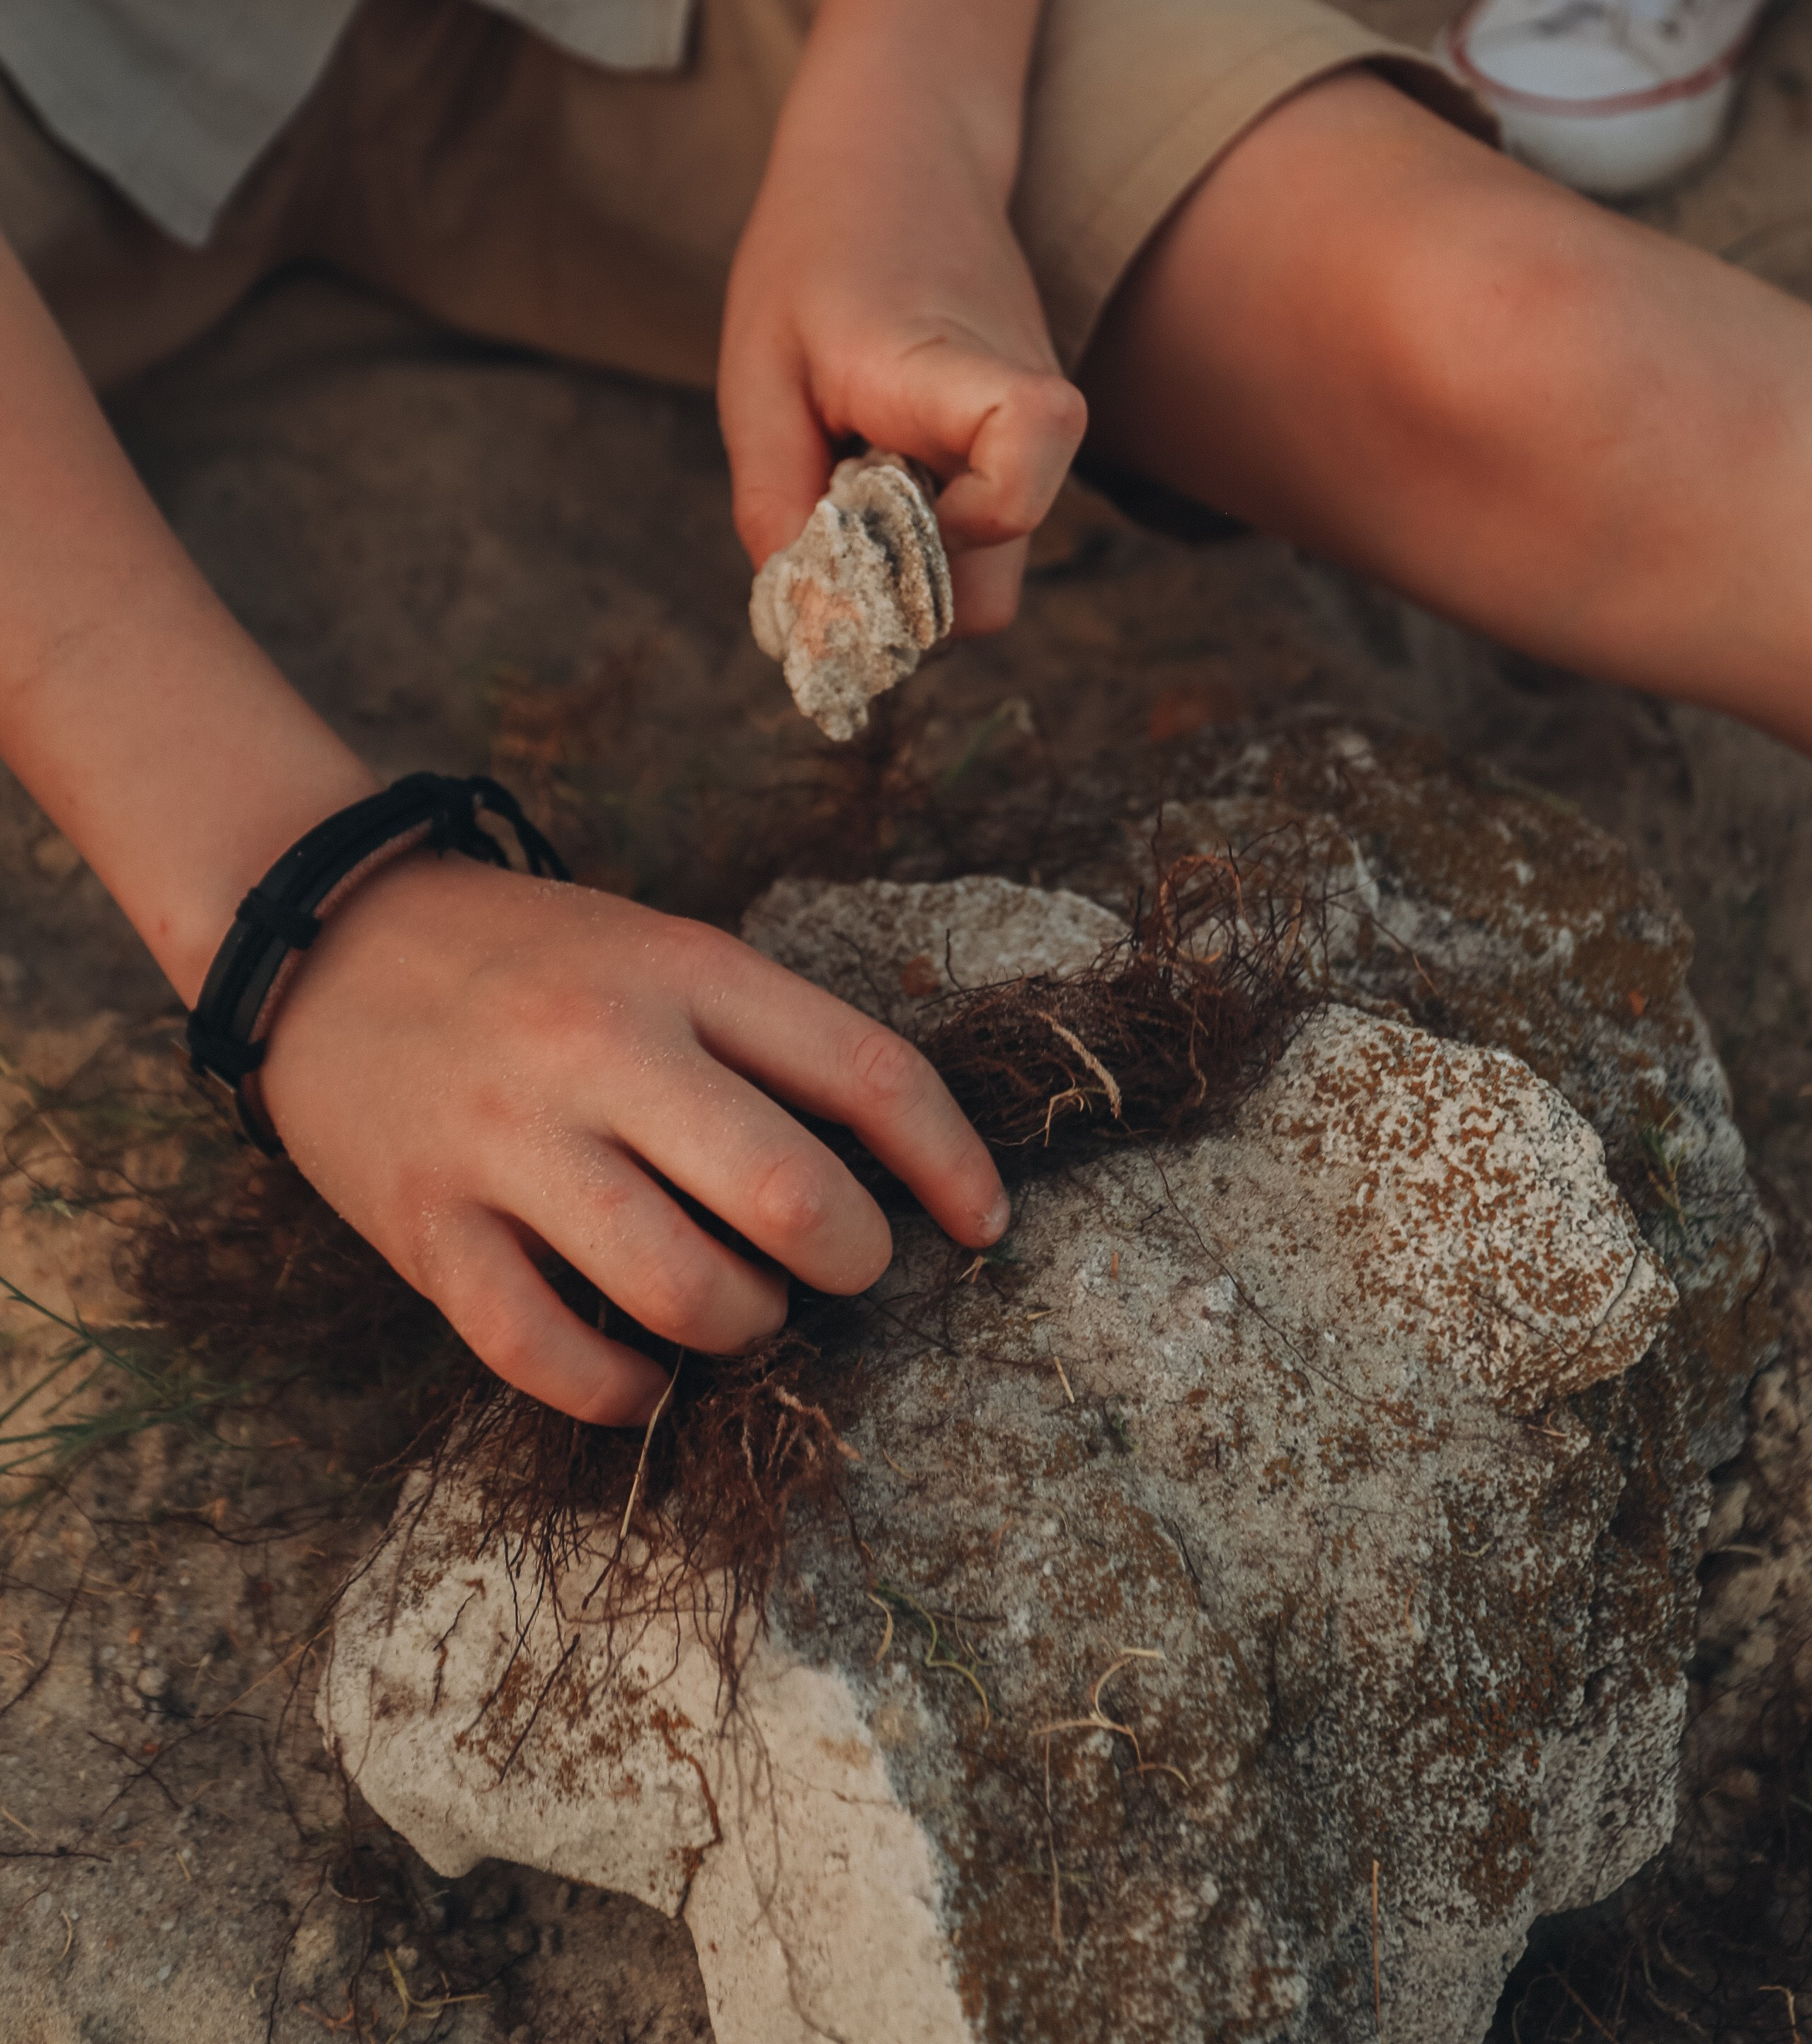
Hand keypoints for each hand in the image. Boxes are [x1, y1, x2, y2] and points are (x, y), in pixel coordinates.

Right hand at [258, 851, 1008, 1420]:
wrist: (322, 938)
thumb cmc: (525, 957)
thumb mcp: (657, 950)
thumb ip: (757, 1043)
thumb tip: (885, 1171)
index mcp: (682, 971)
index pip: (867, 1074)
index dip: (951, 1164)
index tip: (983, 1223)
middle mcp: (602, 1050)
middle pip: (792, 1197)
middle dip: (852, 1263)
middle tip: (842, 1269)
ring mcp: (509, 1143)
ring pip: (684, 1291)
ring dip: (745, 1328)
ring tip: (740, 1312)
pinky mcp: (427, 1227)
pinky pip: (546, 1353)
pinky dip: (618, 1392)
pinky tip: (642, 1381)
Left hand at [719, 54, 1086, 634]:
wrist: (900, 151)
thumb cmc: (816, 252)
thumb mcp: (757, 373)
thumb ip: (774, 501)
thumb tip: (806, 625)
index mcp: (946, 369)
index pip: (1029, 447)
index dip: (968, 522)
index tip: (883, 516)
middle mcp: (1018, 406)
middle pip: (996, 583)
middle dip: (908, 593)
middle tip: (832, 521)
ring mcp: (1034, 429)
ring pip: (989, 568)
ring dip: (914, 563)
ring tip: (854, 475)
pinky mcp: (1027, 442)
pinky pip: (984, 528)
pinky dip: (930, 528)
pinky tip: (882, 466)